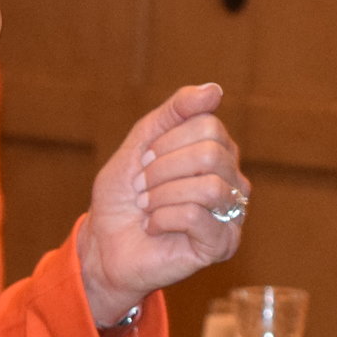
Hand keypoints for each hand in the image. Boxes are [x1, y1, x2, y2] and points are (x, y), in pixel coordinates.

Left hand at [78, 83, 246, 327]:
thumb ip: (175, 113)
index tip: (143, 161)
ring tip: (147, 208)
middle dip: (162, 169)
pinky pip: (196, 217)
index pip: (207, 124)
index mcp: (218, 151)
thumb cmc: (124, 197)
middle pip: (211, 153)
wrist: (104, 246)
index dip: (165, 141)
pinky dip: (163, 218)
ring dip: (162, 195)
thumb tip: (215, 90)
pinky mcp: (222, 245)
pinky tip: (153, 227)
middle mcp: (232, 179)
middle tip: (142, 188)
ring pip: (209, 186)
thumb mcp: (141, 142)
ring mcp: (231, 213)